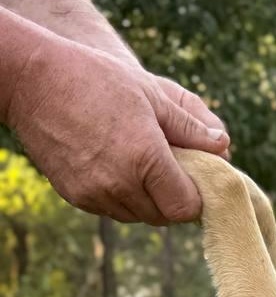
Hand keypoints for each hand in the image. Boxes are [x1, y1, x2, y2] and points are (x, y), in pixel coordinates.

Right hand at [7, 33, 230, 224]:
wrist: (31, 79)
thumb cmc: (96, 79)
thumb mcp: (151, 96)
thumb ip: (190, 128)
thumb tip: (224, 145)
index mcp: (146, 160)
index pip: (186, 208)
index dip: (195, 199)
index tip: (194, 182)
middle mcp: (121, 184)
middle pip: (164, 217)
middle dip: (173, 200)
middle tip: (170, 173)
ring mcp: (96, 194)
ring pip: (138, 216)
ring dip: (147, 201)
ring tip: (141, 167)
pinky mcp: (77, 197)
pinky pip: (112, 210)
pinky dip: (122, 198)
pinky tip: (116, 168)